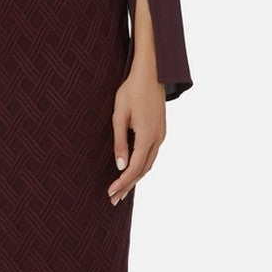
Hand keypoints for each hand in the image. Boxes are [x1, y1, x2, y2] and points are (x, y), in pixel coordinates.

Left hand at [108, 69, 165, 204]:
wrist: (152, 73)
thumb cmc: (131, 90)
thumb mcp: (119, 116)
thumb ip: (120, 142)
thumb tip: (120, 165)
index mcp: (147, 136)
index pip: (134, 168)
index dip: (122, 182)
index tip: (110, 193)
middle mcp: (158, 139)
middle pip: (143, 170)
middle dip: (128, 186)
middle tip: (114, 199)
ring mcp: (161, 135)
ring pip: (149, 164)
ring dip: (135, 178)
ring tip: (121, 190)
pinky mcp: (160, 131)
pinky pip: (151, 154)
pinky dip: (141, 166)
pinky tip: (132, 170)